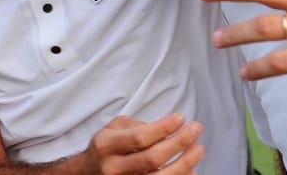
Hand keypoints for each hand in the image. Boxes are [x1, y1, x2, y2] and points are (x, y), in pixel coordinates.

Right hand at [81, 114, 204, 174]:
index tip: (181, 118)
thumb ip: (139, 126)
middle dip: (179, 143)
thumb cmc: (106, 147)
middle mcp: (113, 168)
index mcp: (106, 145)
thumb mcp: (114, 128)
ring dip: (185, 164)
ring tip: (199, 149)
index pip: (140, 137)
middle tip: (196, 130)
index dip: (164, 128)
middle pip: (153, 158)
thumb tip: (170, 129)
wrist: (88, 172)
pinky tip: (192, 171)